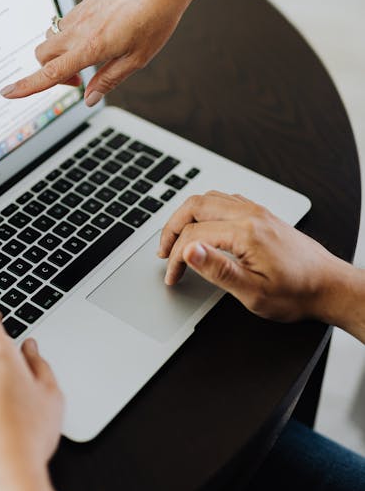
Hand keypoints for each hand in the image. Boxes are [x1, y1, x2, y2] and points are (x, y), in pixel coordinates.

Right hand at [0, 0, 192, 105]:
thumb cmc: (155, 21)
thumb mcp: (137, 60)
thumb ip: (108, 80)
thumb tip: (89, 99)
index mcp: (91, 47)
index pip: (50, 73)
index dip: (27, 86)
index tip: (7, 93)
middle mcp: (79, 30)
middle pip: (41, 56)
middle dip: (49, 71)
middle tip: (79, 77)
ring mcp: (79, 14)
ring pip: (50, 39)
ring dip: (59, 54)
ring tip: (87, 58)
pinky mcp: (84, 4)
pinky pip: (64, 25)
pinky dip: (69, 38)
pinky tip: (94, 37)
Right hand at [159, 191, 342, 321]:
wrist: (328, 286)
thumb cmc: (296, 293)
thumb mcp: (252, 292)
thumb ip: (217, 270)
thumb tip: (188, 250)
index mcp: (245, 232)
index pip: (194, 235)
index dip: (176, 256)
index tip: (172, 276)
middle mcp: (250, 214)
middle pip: (195, 206)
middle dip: (172, 228)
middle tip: (163, 251)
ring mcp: (256, 211)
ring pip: (208, 198)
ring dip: (186, 216)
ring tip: (176, 239)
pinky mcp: (261, 214)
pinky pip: (224, 199)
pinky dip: (204, 210)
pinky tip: (202, 227)